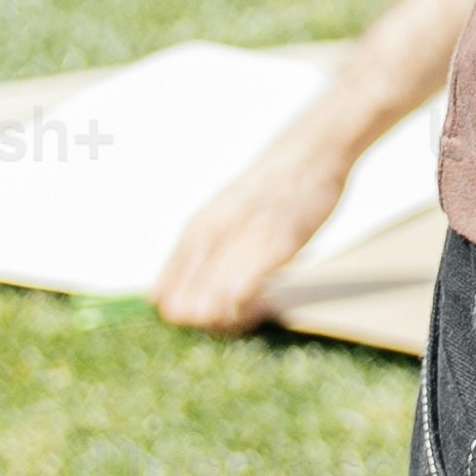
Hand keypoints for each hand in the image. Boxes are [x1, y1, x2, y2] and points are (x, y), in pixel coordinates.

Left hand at [149, 113, 366, 331]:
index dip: (184, 315)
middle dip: (206, 325)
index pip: (162, 298)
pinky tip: (267, 304)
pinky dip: (248, 312)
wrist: (314, 151)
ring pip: (205, 310)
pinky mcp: (270, 247)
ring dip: (229, 323)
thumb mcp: (225, 211)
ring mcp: (238, 242)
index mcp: (194, 232)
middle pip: (180, 311)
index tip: (214, 310)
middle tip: (236, 314)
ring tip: (254, 309)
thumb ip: (204, 246)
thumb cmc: (275, 186)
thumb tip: (186, 283)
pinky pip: (237, 298)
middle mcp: (209, 238)